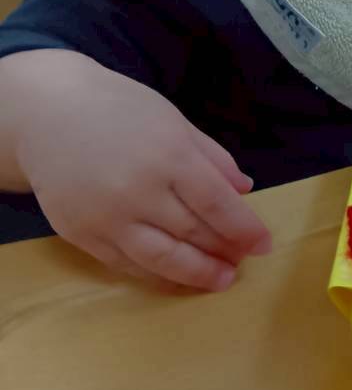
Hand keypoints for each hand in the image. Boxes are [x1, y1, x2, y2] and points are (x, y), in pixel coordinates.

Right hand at [9, 50, 271, 289]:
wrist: (48, 114)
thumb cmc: (119, 110)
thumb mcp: (174, 121)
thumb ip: (212, 158)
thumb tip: (244, 192)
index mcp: (168, 155)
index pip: (217, 204)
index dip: (244, 229)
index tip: (264, 245)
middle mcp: (139, 191)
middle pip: (192, 233)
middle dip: (224, 252)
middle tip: (244, 262)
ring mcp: (107, 217)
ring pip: (161, 258)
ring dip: (196, 274)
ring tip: (220, 279)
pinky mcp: (82, 235)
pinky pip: (126, 265)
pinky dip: (157, 276)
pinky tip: (178, 278)